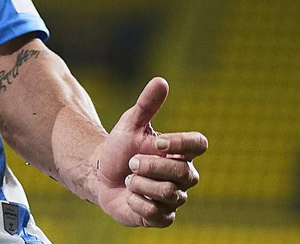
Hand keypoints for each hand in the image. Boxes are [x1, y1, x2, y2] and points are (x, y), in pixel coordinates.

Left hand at [93, 77, 206, 227]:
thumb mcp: (129, 124)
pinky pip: (156, 213)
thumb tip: (161, 81)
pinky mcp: (163, 217)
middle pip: (183, 174)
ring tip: (130, 179)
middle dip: (150, 166)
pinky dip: (135, 202)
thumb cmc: (120, 148)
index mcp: (180, 151)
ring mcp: (175, 198)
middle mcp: (184, 176)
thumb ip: (146, 105)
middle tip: (132, 162)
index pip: (199, 145)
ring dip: (140, 184)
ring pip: (168, 194)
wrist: (100, 174)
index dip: (181, 144)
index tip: (157, 142)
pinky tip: (129, 196)